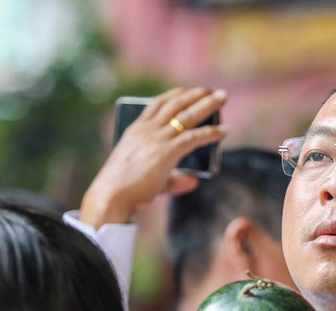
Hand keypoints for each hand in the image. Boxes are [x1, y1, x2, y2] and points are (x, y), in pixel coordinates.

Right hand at [80, 87, 228, 228]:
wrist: (112, 196)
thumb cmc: (126, 190)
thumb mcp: (148, 177)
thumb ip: (173, 179)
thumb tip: (193, 181)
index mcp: (136, 130)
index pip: (156, 104)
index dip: (174, 95)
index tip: (186, 90)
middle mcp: (146, 130)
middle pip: (175, 104)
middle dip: (195, 95)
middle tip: (212, 90)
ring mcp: (156, 139)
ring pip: (187, 115)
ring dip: (207, 104)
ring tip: (222, 98)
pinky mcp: (166, 152)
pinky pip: (193, 137)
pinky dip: (210, 132)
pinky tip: (223, 131)